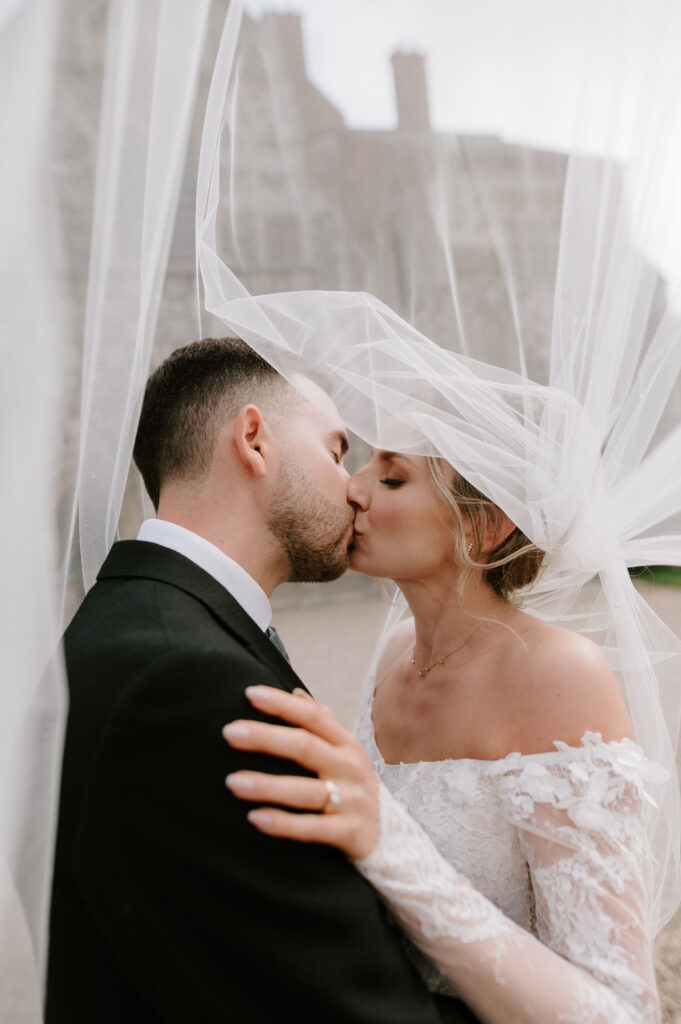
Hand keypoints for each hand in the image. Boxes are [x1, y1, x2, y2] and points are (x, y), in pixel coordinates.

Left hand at [223, 687, 379, 858]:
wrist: (391, 836)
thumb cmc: (353, 786)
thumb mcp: (344, 752)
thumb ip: (322, 723)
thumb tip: (296, 692)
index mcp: (346, 744)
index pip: (313, 716)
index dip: (282, 704)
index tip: (249, 693)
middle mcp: (350, 767)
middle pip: (306, 747)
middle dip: (266, 738)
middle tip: (229, 732)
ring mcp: (352, 800)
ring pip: (307, 790)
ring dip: (268, 785)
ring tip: (232, 782)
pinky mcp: (350, 832)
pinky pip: (312, 828)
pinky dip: (284, 824)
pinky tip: (255, 818)